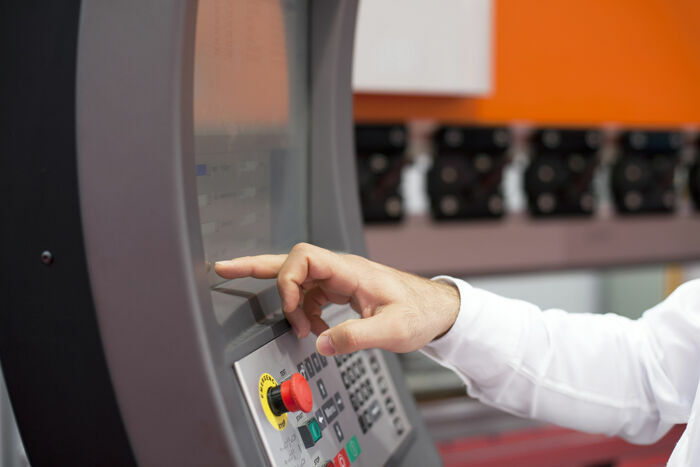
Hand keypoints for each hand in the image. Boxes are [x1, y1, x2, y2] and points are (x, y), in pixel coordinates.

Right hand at [214, 243, 459, 355]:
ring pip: (298, 279)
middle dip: (255, 266)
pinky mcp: (342, 290)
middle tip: (225, 269)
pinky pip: (311, 295)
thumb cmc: (420, 313)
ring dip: (290, 303)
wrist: (437, 310)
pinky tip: (313, 329)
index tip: (293, 315)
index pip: (303, 258)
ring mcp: (340, 279)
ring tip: (298, 329)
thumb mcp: (392, 330)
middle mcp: (340, 270)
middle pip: (289, 260)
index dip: (287, 282)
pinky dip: (304, 312)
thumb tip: (319, 344)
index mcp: (350, 271)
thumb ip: (355, 337)